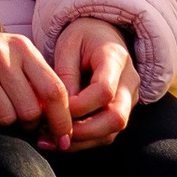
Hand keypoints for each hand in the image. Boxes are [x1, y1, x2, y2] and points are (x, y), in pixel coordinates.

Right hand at [0, 25, 70, 142]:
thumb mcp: (17, 58)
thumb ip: (39, 83)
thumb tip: (62, 123)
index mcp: (22, 47)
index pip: (53, 90)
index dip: (62, 120)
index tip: (64, 140)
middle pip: (29, 110)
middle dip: (28, 124)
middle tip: (20, 121)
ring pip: (5, 117)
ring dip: (2, 120)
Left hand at [53, 16, 138, 150]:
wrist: (103, 35)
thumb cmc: (82, 37)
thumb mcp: (68, 44)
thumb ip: (65, 74)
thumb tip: (61, 108)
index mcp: (116, 59)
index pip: (104, 91)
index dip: (79, 105)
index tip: (55, 107)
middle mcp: (129, 82)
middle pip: (116, 118)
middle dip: (83, 132)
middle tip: (53, 133)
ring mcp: (128, 99)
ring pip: (112, 132)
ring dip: (80, 142)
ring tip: (48, 140)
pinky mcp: (120, 112)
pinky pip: (105, 134)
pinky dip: (82, 142)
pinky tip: (57, 140)